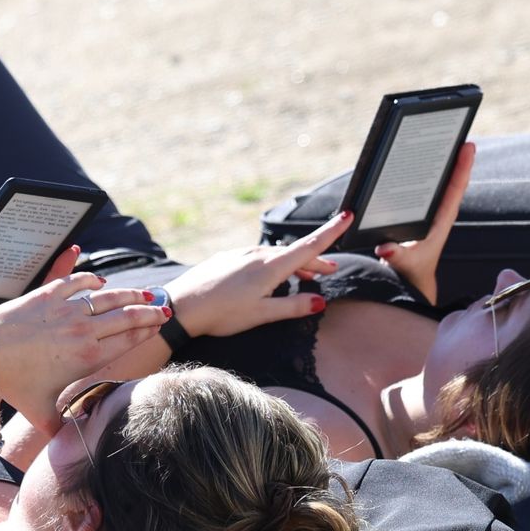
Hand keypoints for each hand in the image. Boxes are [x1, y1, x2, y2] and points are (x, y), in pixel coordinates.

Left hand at [0, 274, 165, 434]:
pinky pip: (78, 283)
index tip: (160, 326)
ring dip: (131, 295)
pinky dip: (92, 281)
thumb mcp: (41, 413)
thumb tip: (76, 446)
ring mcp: (68, 311)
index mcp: (88, 358)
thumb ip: (62, 429)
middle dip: (150, 312)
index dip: (148, 332)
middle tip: (164, 309)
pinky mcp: (50, 294)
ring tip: (145, 294)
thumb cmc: (13, 382)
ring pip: (109, 298)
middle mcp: (85, 331)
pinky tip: (100, 282)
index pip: (128, 340)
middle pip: (128, 317)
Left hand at [165, 211, 352, 338]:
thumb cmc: (221, 313)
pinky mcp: (227, 258)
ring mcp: (240, 254)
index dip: (331, 232)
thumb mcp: (262, 314)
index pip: (309, 246)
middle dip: (314, 259)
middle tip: (330, 269)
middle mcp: (257, 255)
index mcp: (271, 267)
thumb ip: (292, 307)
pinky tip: (269, 279)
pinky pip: (256, 258)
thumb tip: (320, 301)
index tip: (348, 215)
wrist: (181, 306)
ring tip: (304, 276)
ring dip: (292, 264)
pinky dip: (272, 265)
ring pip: (275, 256)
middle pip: (294, 253)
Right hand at [373, 141, 474, 304]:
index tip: (468, 145)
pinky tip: (427, 156)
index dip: (463, 166)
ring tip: (448, 137)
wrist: (413, 278)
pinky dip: (435, 171)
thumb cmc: (410, 270)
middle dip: (458, 156)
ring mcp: (435, 211)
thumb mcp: (402, 263)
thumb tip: (385, 248)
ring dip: (448, 161)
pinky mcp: (427, 212)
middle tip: (459, 131)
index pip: (455, 188)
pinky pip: (435, 187)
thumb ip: (395, 256)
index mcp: (441, 220)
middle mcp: (441, 212)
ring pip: (446, 181)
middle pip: (453, 178)